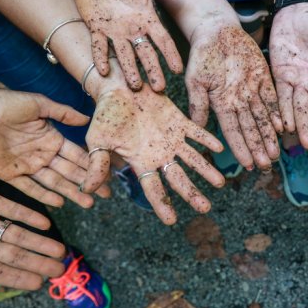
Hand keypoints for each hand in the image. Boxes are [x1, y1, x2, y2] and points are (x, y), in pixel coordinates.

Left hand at [0, 89, 96, 207]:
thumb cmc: (3, 103)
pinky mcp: (9, 174)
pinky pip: (29, 188)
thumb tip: (88, 119)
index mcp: (50, 137)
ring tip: (88, 203)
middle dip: (87, 183)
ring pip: (53, 183)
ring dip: (71, 192)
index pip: (76, 154)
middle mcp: (41, 153)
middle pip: (69, 172)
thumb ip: (63, 113)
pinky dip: (44, 196)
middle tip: (106, 195)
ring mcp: (26, 165)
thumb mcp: (38, 104)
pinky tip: (59, 203)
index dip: (92, 164)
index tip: (109, 174)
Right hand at [0, 166, 66, 307]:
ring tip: (61, 250)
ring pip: (17, 233)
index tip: (39, 284)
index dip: (16, 277)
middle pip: (12, 254)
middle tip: (61, 269)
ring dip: (39, 241)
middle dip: (36, 262)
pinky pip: (11, 207)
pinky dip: (28, 214)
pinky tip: (46, 221)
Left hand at [74, 0, 185, 90]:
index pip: (162, 40)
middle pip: (145, 54)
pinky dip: (102, 57)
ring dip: (130, 70)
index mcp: (147, 19)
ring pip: (124, 55)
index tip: (178, 69)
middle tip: (159, 89)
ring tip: (135, 87)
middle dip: (152, 70)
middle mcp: (133, 29)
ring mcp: (114, 31)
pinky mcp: (96, 29)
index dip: (170, 54)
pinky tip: (105, 71)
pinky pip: (99, 46)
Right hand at [83, 82, 224, 224]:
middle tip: (205, 208)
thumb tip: (87, 190)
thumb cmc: (105, 114)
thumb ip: (97, 163)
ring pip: (192, 158)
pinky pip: (196, 132)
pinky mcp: (179, 120)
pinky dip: (207, 139)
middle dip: (192, 193)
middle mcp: (159, 153)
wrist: (117, 87)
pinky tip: (220, 148)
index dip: (162, 205)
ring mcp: (171, 138)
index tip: (172, 221)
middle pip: (178, 178)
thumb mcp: (98, 140)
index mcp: (141, 161)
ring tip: (221, 183)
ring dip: (207, 171)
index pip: (154, 188)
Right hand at [186, 22, 282, 170]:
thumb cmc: (201, 55)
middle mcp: (238, 101)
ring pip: (263, 118)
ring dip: (269, 136)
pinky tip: (283, 127)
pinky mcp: (263, 77)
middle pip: (251, 129)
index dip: (241, 148)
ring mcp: (252, 90)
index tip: (248, 165)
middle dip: (258, 147)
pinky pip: (272, 98)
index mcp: (221, 104)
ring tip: (276, 154)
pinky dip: (277, 112)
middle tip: (267, 165)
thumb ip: (198, 103)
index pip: (233, 131)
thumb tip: (195, 127)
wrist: (216, 31)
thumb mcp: (195, 79)